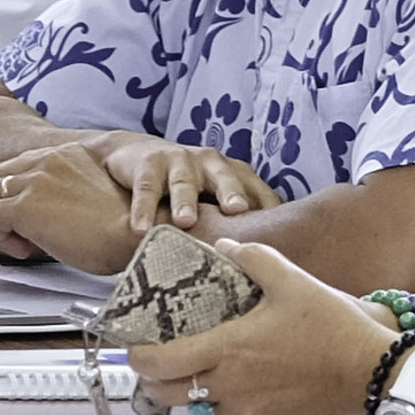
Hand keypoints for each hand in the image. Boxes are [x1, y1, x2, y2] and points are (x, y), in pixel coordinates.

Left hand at [0, 138, 153, 271]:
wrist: (138, 233)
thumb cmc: (125, 224)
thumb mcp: (95, 192)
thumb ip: (68, 191)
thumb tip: (51, 213)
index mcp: (66, 154)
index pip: (22, 164)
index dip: (21, 192)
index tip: (36, 216)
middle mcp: (47, 161)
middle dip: (4, 203)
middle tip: (24, 230)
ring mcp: (33, 183)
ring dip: (1, 221)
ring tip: (25, 242)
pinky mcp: (24, 207)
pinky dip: (1, 237)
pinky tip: (25, 250)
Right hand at [91, 131, 273, 235]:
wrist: (138, 155)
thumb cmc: (189, 186)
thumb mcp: (216, 197)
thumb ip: (238, 221)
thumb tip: (273, 259)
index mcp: (233, 173)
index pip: (256, 190)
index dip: (267, 207)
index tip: (277, 230)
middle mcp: (210, 163)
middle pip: (225, 177)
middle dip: (231, 192)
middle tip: (237, 210)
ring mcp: (178, 161)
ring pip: (183, 182)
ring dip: (185, 201)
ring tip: (185, 222)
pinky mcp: (148, 165)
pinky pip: (146, 189)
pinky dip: (143, 209)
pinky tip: (141, 229)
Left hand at [124, 241, 397, 414]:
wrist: (370, 374)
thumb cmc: (333, 330)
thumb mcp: (292, 280)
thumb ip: (253, 259)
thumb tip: (226, 247)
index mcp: (227, 348)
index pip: (158, 363)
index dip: (138, 357)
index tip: (136, 348)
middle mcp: (229, 386)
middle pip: (166, 395)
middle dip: (155, 380)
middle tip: (160, 364)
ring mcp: (245, 412)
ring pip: (197, 412)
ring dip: (191, 396)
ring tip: (200, 375)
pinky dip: (223, 413)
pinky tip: (236, 394)